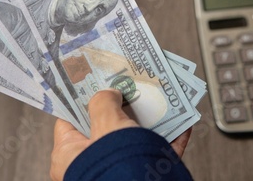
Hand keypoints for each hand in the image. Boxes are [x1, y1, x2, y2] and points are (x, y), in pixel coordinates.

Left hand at [50, 89, 191, 180]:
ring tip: (159, 100)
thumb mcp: (105, 123)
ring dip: (150, 120)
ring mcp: (119, 170)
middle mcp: (92, 165)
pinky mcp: (144, 176)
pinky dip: (171, 138)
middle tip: (130, 86)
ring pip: (136, 139)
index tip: (96, 81)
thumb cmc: (114, 166)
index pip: (70, 120)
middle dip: (122, 106)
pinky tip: (183, 123)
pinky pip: (158, 153)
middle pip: (106, 126)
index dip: (83, 98)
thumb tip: (110, 94)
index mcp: (69, 156)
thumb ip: (103, 101)